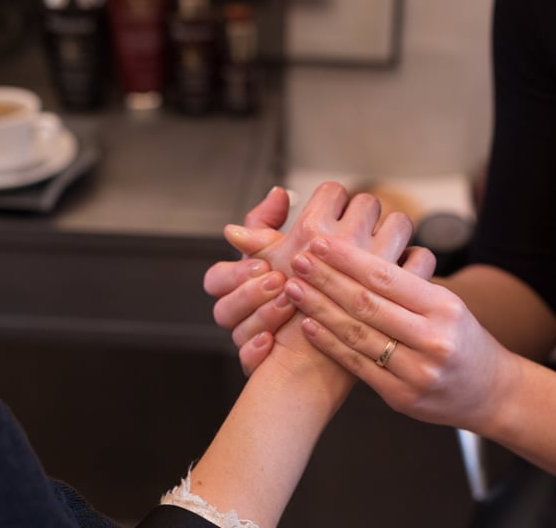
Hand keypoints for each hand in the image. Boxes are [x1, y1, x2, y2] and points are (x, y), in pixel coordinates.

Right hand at [204, 187, 293, 371]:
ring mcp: (250, 339)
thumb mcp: (296, 245)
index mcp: (241, 285)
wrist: (339, 326)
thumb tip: (279, 193)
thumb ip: (281, 221)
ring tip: (288, 303)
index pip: (216, 279)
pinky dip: (256, 352)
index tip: (263, 262)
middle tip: (279, 280)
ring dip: (259, 316)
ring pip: (235, 334)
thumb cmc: (311, 279)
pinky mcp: (262, 363)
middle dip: (249, 293)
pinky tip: (270, 342)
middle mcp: (242, 313)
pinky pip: (247, 362)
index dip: (236, 272)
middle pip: (222, 308)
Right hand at [209, 182, 417, 375]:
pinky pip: (421, 258)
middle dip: (362, 211)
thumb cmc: (279, 321)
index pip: (332, 192)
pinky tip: (404, 268)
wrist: (309, 372)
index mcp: (312, 233)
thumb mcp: (261, 276)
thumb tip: (268, 202)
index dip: (333, 198)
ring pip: (398, 225)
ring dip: (392, 229)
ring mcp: (385, 266)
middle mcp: (351, 244)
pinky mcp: (409, 294)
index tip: (332, 208)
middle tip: (357, 221)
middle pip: (366, 204)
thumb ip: (261, 236)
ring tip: (381, 241)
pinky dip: (415, 259)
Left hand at [282, 236, 511, 430]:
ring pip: (358, 334)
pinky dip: (330, 344)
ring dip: (320, 309)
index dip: (348, 258)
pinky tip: (309, 325)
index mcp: (444, 307)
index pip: (387, 277)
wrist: (492, 392)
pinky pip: (358, 366)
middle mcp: (432, 338)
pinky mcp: (402, 397)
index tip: (320, 243)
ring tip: (293, 288)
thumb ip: (408, 286)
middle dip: (326, 279)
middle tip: (298, 260)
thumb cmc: (464, 339)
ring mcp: (417, 371)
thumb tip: (356, 255)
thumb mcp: (448, 305)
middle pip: (367, 303)